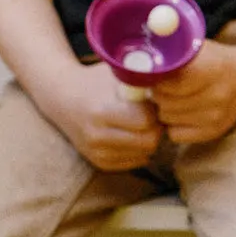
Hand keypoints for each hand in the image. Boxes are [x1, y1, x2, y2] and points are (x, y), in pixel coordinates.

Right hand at [44, 61, 162, 171]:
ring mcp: (96, 152)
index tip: (152, 103)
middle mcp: (97, 136)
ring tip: (140, 123)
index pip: (146, 121)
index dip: (155, 111)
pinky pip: (134, 162)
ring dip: (148, 139)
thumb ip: (141, 81)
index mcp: (102, 111)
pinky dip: (138, 150)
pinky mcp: (98, 162)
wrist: (61, 97)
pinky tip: (132, 134)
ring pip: (144, 154)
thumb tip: (174, 87)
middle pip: (149, 141)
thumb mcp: (117, 74)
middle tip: (152, 115)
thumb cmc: (95, 81)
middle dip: (156, 127)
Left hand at [150, 40, 235, 144]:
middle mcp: (217, 95)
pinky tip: (183, 112)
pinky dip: (173, 125)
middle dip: (159, 94)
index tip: (157, 75)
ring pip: (166, 118)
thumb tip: (138, 64)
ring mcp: (216, 116)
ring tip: (176, 98)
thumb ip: (172, 53)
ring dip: (165, 109)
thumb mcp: (198, 48)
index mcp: (213, 69)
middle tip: (165, 87)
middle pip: (164, 102)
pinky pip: (175, 134)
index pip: (168, 83)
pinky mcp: (213, 132)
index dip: (156, 79)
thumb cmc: (215, 61)